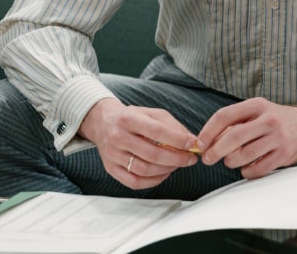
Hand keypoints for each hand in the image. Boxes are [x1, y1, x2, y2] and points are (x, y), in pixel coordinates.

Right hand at [79, 98, 199, 189]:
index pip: (157, 131)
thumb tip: (191, 141)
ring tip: (178, 164)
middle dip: (177, 158)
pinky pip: (134, 182)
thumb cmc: (131, 117)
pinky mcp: (111, 169)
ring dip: (167, 169)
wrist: (102, 123)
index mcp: (128, 119)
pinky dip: (153, 181)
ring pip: (144, 170)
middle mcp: (118, 137)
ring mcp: (113, 155)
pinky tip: (164, 173)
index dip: (178, 140)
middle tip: (191, 158)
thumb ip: (172, 125)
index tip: (194, 144)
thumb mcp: (151, 113)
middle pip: (152, 154)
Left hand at [195, 99, 296, 178]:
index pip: (224, 116)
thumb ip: (234, 122)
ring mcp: (278, 137)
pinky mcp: (284, 154)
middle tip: (207, 159)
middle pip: (233, 137)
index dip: (208, 132)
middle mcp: (268, 120)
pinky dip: (246, 171)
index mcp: (257, 105)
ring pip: (244, 155)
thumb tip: (208, 141)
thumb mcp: (256, 112)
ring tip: (230, 161)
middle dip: (215, 151)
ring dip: (231, 162)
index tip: (199, 144)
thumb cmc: (273, 120)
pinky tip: (246, 168)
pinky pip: (257, 169)